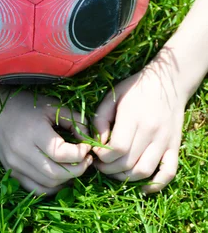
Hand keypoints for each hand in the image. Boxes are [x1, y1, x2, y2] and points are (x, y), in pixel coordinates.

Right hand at [0, 90, 92, 195]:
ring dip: (67, 180)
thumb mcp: (52, 106)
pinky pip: (36, 189)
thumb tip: (88, 139)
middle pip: (56, 173)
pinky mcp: (12, 173)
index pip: (61, 153)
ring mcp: (15, 165)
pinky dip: (52, 187)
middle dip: (78, 169)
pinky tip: (61, 177)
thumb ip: (73, 120)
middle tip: (86, 159)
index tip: (87, 146)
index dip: (80, 153)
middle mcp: (22, 152)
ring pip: (48, 184)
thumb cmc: (26, 104)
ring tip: (76, 166)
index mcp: (33, 132)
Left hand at [92, 54, 188, 192]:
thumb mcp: (112, 96)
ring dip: (126, 178)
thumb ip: (101, 118)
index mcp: (133, 117)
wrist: (167, 82)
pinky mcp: (174, 146)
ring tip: (114, 172)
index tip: (95, 152)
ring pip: (144, 171)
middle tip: (100, 165)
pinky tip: (142, 187)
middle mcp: (151, 131)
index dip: (102, 155)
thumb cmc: (135, 88)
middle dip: (108, 169)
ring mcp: (165, 141)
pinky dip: (156, 185)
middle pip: (128, 163)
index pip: (117, 148)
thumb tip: (98, 142)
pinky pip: (168, 172)